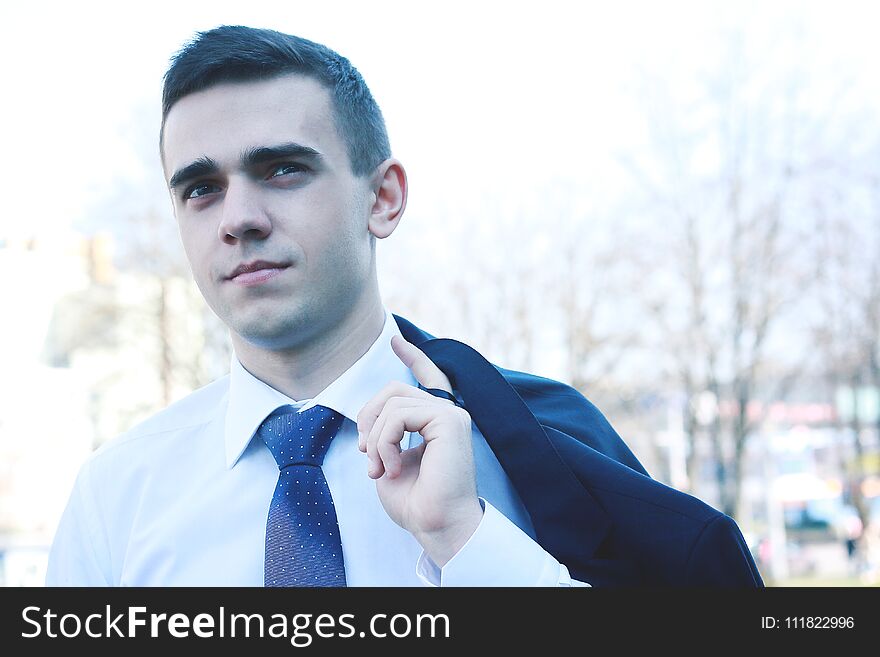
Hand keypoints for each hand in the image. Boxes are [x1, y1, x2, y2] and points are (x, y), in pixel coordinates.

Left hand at [356, 334, 483, 565]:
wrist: (436, 526)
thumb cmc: (416, 504)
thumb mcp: (389, 461)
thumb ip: (384, 434)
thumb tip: (372, 420)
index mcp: (437, 424)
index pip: (429, 379)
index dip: (414, 357)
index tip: (395, 341)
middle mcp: (447, 416)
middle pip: (395, 389)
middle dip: (369, 416)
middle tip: (366, 453)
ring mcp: (451, 416)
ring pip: (393, 402)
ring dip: (376, 437)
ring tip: (379, 468)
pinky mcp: (449, 421)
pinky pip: (399, 415)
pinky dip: (385, 441)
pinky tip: (391, 466)